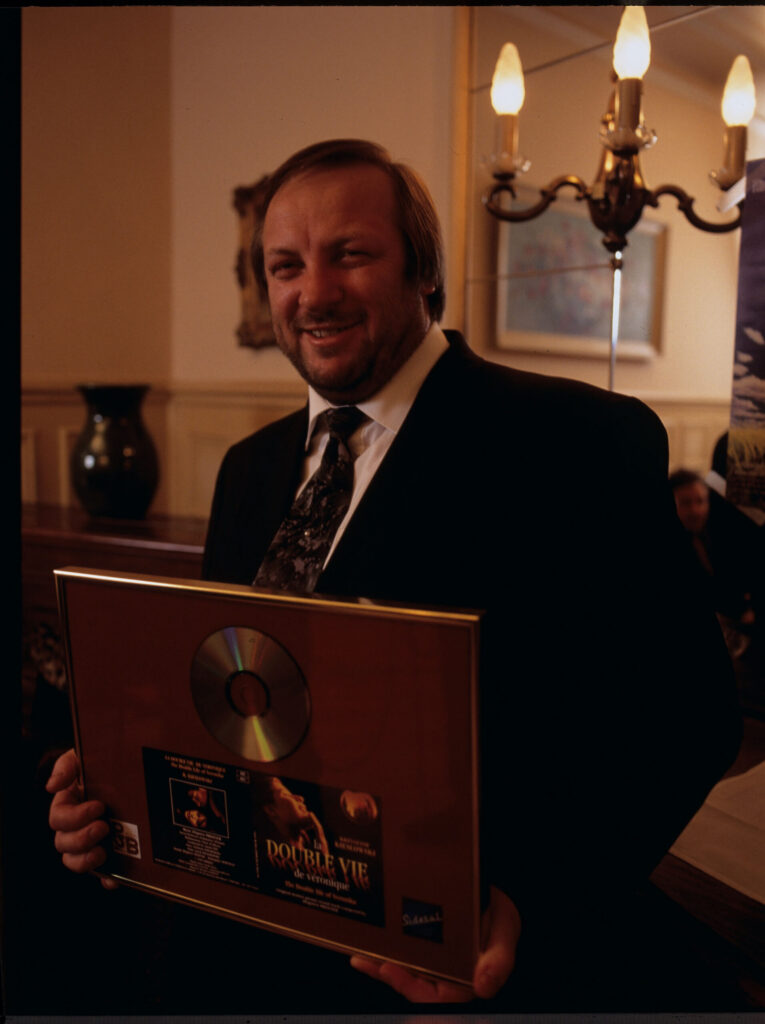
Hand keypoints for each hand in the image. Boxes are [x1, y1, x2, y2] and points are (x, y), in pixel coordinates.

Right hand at [46, 748, 117, 889]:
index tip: (99, 807)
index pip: (58, 819)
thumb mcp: (85, 756)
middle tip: (103, 827)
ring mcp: (91, 842)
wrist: (132, 769)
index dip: (74, 817)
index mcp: (68, 804)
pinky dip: (106, 879)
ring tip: (102, 853)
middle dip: (81, 838)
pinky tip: (113, 879)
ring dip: (84, 861)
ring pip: (74, 862)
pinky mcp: (110, 854)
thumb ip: (67, 766)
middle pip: (64, 844)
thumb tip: (51, 787)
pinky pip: (102, 874)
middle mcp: (75, 826)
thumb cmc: (104, 762)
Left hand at [350, 885, 519, 1002]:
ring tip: (361, 959)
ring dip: (381, 969)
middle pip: (415, 987)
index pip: (437, 996)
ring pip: (406, 974)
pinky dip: (383, 957)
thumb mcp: (505, 932)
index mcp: (466, 982)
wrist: (491, 893)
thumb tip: (484, 986)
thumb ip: (499, 960)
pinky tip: (363, 952)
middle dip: (391, 978)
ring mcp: (435, 965)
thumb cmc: (500, 916)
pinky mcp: (425, 951)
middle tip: (371, 962)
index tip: (390, 969)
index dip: (411, 988)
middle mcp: (448, 978)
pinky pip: (403, 959)